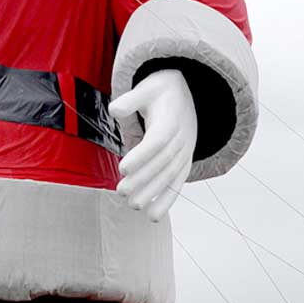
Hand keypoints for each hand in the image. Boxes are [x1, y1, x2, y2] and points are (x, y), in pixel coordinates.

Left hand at [111, 67, 197, 221]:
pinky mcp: (185, 162)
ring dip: (153, 193)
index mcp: (171, 119)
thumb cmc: (161, 91)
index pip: (156, 141)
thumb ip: (130, 99)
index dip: (141, 155)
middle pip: (162, 162)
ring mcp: (185, 152)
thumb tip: (115, 109)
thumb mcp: (147, 87)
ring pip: (170, 176)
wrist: (188, 93)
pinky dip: (167, 200)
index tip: (122, 168)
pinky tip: (153, 216)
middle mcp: (182, 138)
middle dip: (142, 179)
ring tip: (134, 205)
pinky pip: (178, 183)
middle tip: (122, 191)